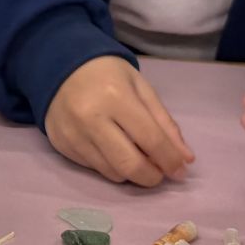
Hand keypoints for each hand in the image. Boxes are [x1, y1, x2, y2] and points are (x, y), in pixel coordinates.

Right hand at [44, 56, 192, 186]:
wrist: (59, 67)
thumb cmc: (107, 75)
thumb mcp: (141, 89)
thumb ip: (165, 123)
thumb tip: (185, 159)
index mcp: (116, 97)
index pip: (150, 139)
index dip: (170, 160)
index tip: (181, 171)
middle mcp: (91, 119)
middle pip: (129, 165)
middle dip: (152, 177)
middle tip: (161, 174)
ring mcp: (73, 135)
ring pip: (112, 173)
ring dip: (132, 173)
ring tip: (138, 159)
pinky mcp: (61, 146)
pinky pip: (95, 169)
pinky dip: (111, 166)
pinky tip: (114, 151)